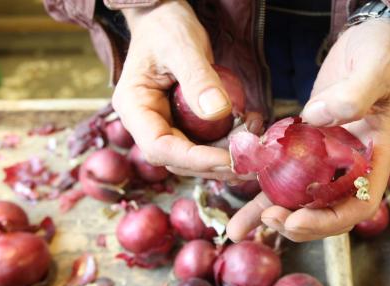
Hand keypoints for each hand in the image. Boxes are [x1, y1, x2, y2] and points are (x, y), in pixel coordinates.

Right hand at [112, 0, 261, 179]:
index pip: (159, 148)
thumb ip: (198, 79)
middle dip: (215, 164)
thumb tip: (218, 112)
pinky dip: (228, 144)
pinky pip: (204, 143)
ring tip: (255, 147)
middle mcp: (146, 123)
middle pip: (178, 160)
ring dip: (225, 158)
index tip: (230, 159)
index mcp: (134, 107)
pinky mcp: (183, 124)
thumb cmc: (167, 27)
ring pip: (194, 158)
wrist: (166, 18)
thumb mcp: (182, 47)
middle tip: (252, 160)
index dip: (195, 159)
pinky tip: (250, 132)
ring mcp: (165, 125)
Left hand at [227, 19, 389, 241]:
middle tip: (268, 219)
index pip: (359, 204)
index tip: (297, 218)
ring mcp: (326, 156)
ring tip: (237, 229)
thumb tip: (318, 118)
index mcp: (375, 156)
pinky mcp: (305, 143)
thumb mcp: (378, 69)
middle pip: (326, 209)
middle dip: (297, 222)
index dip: (330, 220)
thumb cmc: (385, 53)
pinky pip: (283, 170)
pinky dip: (261, 185)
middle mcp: (351, 164)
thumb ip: (354, 94)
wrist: (372, 39)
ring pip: (299, 197)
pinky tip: (237, 192)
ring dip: (270, 214)